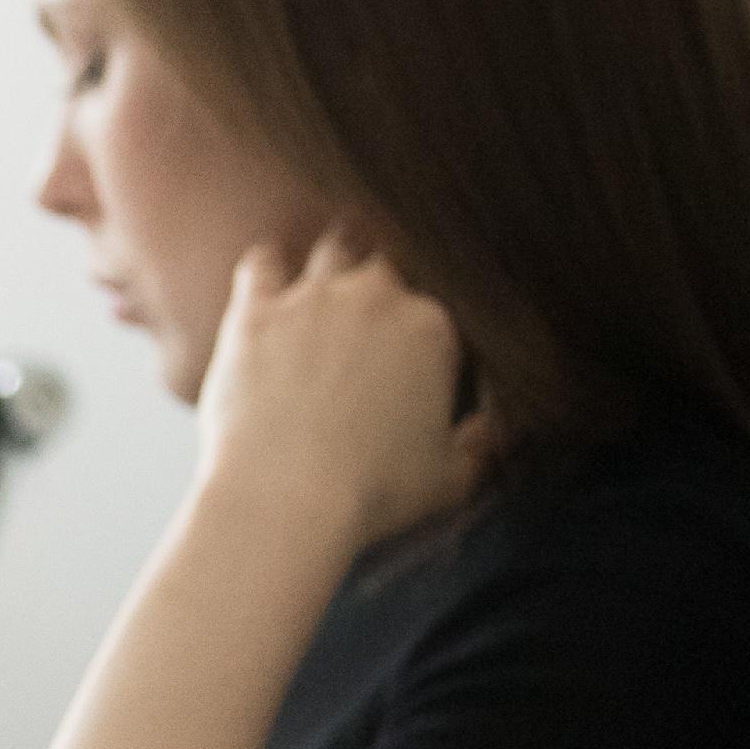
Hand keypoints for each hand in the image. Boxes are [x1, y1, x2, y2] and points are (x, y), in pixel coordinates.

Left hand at [191, 234, 493, 554]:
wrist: (287, 498)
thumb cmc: (372, 496)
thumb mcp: (451, 481)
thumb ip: (480, 446)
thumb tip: (492, 431)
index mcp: (434, 327)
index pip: (438, 305)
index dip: (423, 328)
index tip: (409, 356)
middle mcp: (377, 298)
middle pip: (388, 265)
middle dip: (383, 287)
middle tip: (368, 323)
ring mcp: (314, 299)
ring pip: (334, 250)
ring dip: (334, 266)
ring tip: (326, 296)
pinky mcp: (257, 312)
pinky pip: (263, 263)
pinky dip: (268, 269)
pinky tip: (269, 285)